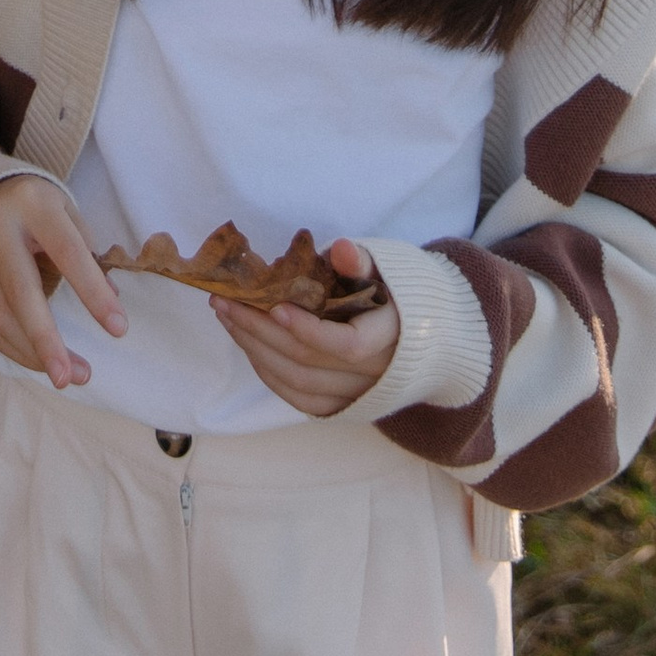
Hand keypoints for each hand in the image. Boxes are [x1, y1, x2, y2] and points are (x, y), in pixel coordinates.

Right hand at [0, 175, 127, 389]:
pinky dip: (14, 349)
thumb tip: (110, 303)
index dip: (93, 292)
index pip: (67, 251)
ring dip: (33, 354)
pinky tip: (38, 363)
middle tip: (73, 377)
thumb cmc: (39, 208)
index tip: (119, 328)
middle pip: (21, 292)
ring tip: (68, 376)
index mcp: (32, 203)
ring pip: (0, 315)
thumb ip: (88, 252)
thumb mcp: (67, 212)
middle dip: (47, 341)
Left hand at [211, 237, 399, 416]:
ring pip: (299, 383)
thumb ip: (363, 261)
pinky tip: (248, 346)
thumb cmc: (401, 294)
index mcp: (392, 337)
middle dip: (260, 330)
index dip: (308, 330)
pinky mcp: (345, 407)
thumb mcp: (391, 269)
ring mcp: (360, 396)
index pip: (348, 345)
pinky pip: (301, 399)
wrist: (430, 337)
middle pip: (309, 362)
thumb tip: (340, 249)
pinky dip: (270, 374)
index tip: (274, 305)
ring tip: (227, 316)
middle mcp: (376, 375)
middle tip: (224, 300)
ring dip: (256, 350)